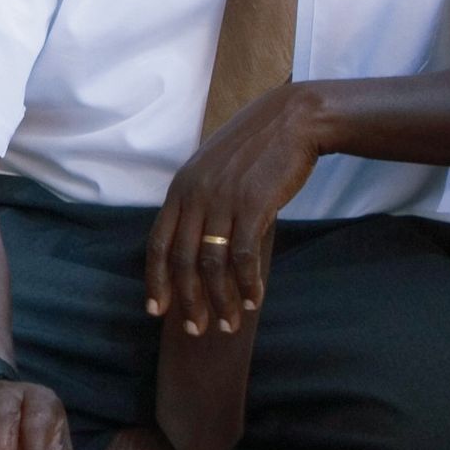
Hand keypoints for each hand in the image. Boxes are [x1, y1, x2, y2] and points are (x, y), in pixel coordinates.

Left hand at [148, 86, 324, 338]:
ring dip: (220, 300)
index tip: (156, 311)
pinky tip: (254, 300)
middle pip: (181, 261)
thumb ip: (199, 199)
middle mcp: (195, 195)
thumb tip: (194, 242)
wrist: (294, 119)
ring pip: (211, 265)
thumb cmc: (256, 148)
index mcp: (181, 188)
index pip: (156, 243)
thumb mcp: (214, 168)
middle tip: (197, 329)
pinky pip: (243, 257)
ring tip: (230, 324)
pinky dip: (247, 284)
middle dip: (186, 302)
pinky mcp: (253, 205)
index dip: (155, 281)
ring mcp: (222, 200)